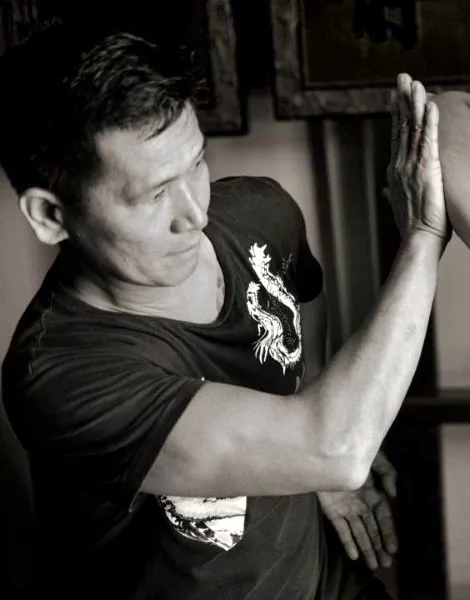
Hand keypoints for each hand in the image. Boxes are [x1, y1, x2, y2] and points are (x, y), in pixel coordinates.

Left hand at [317, 459, 397, 569]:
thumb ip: (388, 474)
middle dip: (379, 547)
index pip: (384, 518)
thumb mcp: (375, 459)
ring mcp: (347, 509)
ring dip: (366, 549)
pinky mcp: (332, 511)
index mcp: (374, 494)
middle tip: (385, 564)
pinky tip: (353, 556)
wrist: (325, 453)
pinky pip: (341, 529)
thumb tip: (394, 495)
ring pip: (359, 533)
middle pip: (372, 530)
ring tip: (373, 566)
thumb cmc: (352, 452)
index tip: (394, 549)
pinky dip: (347, 542)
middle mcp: (361, 505)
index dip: (389, 533)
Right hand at [387, 73, 449, 242]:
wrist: (417, 238)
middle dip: (403, 100)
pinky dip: (429, 121)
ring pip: (413, 128)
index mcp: (396, 170)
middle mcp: (400, 164)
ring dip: (415, 104)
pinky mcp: (426, 169)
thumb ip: (393, 193)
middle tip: (403, 78)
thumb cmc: (412, 226)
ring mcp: (412, 166)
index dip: (397, 114)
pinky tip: (431, 105)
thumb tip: (386, 191)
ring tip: (416, 83)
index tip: (396, 96)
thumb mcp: (399, 206)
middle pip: (402, 126)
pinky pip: (428, 140)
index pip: (397, 136)